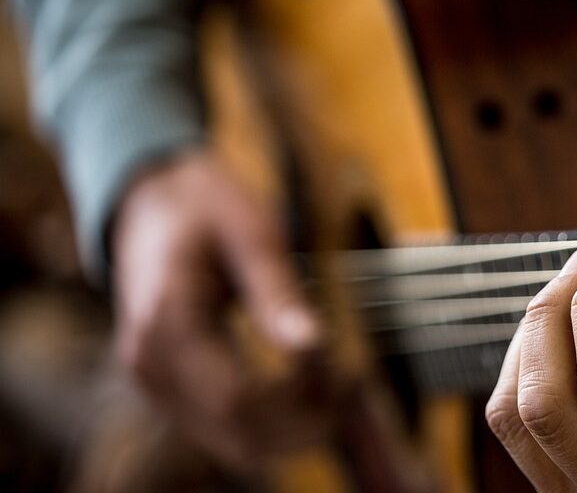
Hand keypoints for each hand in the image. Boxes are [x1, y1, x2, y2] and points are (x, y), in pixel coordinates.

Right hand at [112, 150, 349, 470]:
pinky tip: (312, 390)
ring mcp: (153, 381)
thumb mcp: (252, 233)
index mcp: (166, 321)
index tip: (350, 373)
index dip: (301, 396)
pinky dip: (272, 422)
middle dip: (305, 421)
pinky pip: (224, 429)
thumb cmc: (206, 206)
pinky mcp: (168, 387)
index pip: (239, 395)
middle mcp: (150, 364)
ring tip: (342, 389)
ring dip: (292, 429)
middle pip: (237, 431)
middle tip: (357, 387)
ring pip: (233, 443)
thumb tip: (314, 344)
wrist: (150, 201)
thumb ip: (278, 291)